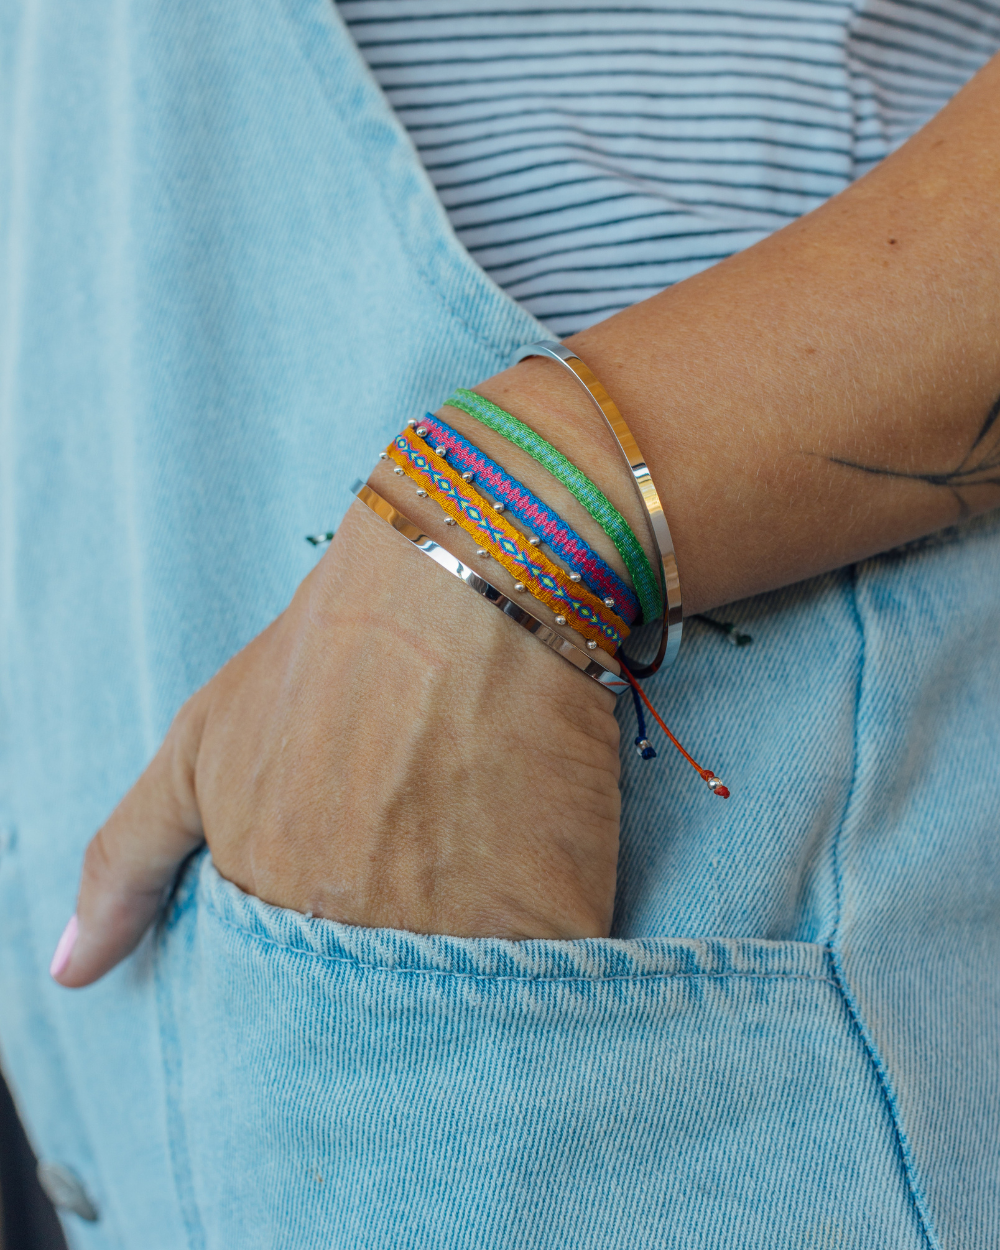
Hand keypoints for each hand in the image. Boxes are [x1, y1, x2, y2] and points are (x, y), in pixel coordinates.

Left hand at [52, 456, 622, 987]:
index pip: (287, 1008)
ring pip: (464, 1005)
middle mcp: (356, 939)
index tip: (350, 926)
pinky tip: (541, 884)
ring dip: (472, 970)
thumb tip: (70, 974)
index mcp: (268, 911)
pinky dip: (546, 953)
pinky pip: (550, 974)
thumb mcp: (199, 745)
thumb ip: (128, 865)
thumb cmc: (327, 655)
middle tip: (424, 893)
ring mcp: (458, 934)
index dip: (323, 974)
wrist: (464, 588)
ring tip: (482, 887)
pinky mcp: (554, 914)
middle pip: (377, 1018)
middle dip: (395, 980)